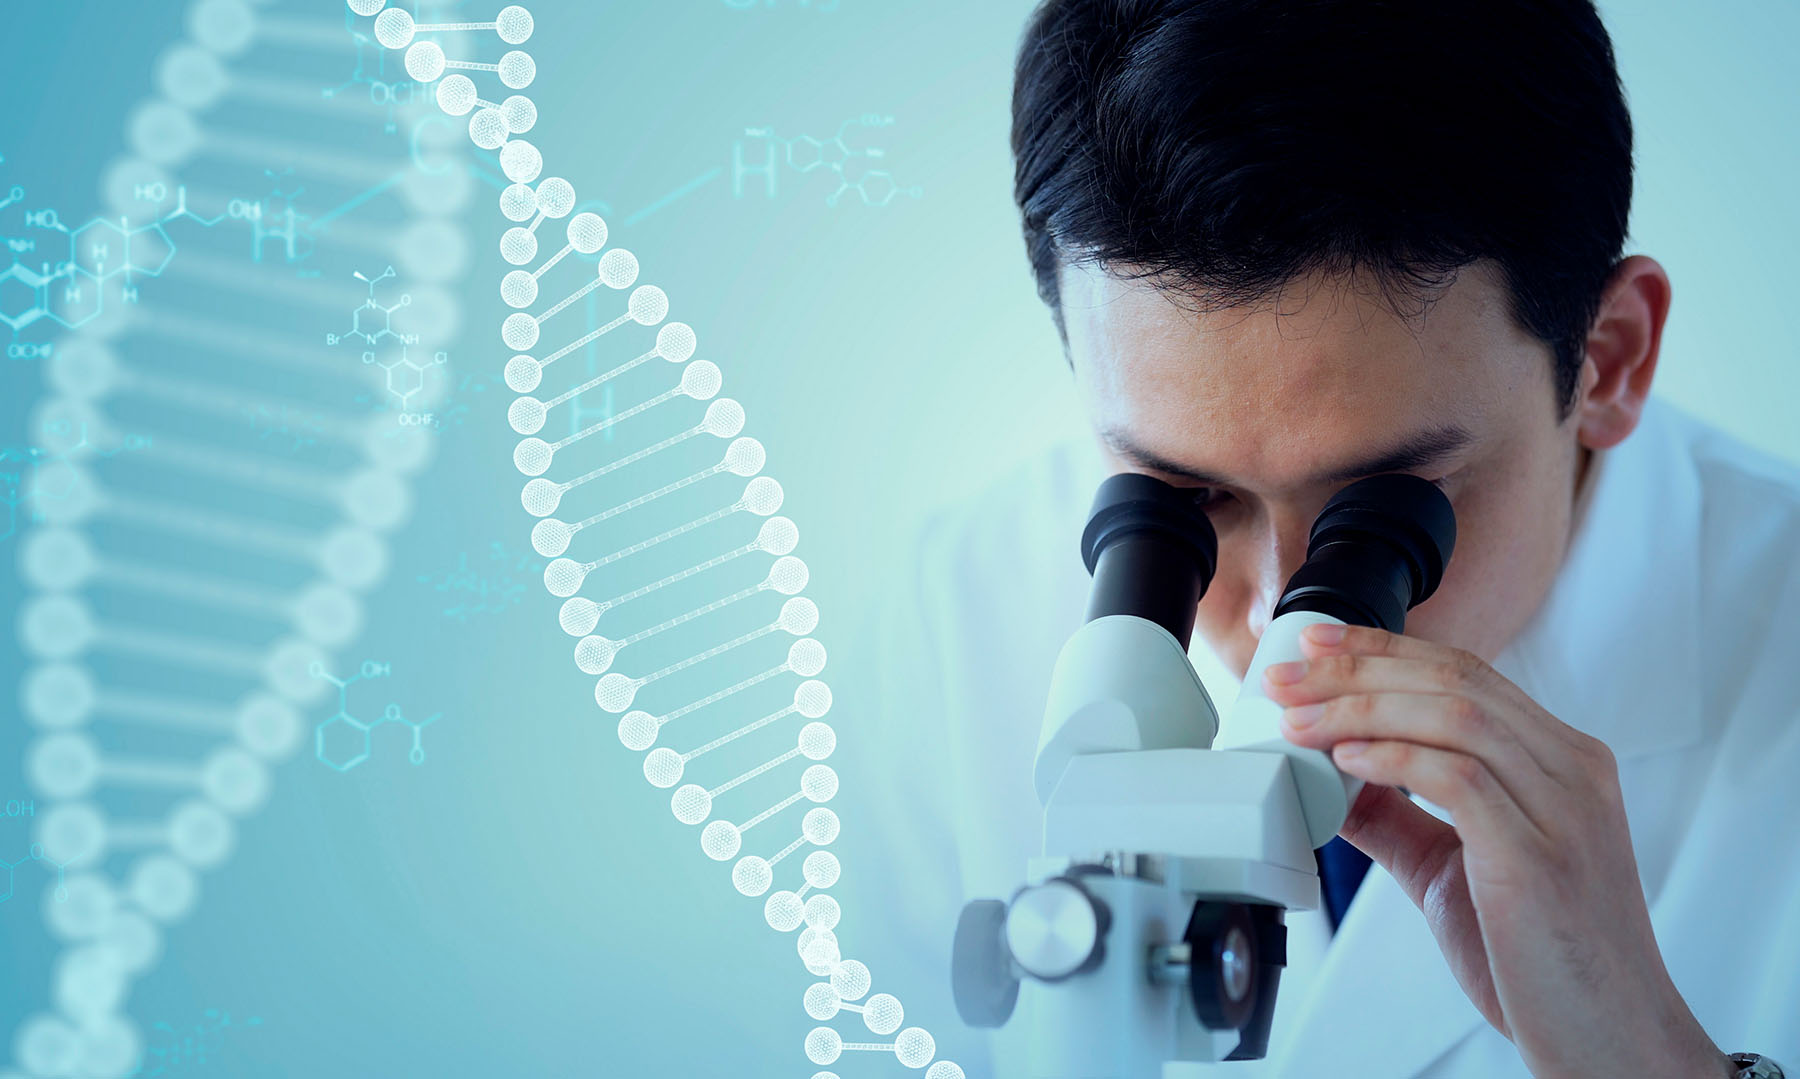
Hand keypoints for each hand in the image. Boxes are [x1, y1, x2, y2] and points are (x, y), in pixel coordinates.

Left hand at [1262, 622, 1733, 1078]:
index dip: (1384, 648)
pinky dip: (1395, 757)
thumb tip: (1327, 777)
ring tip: (1297, 721)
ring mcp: (1564, 810)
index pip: (1467, 672)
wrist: (1611, 1040)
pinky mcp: (1540, 857)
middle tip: (1285, 676)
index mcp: (1561, 762)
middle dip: (1357, 668)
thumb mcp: (1455, 871)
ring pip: (1455, 714)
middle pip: (1455, 678)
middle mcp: (1572, 771)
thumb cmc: (1546, 959)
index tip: (1317, 641)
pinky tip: (1346, 760)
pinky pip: (1460, 776)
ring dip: (1361, 708)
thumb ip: (1399, 817)